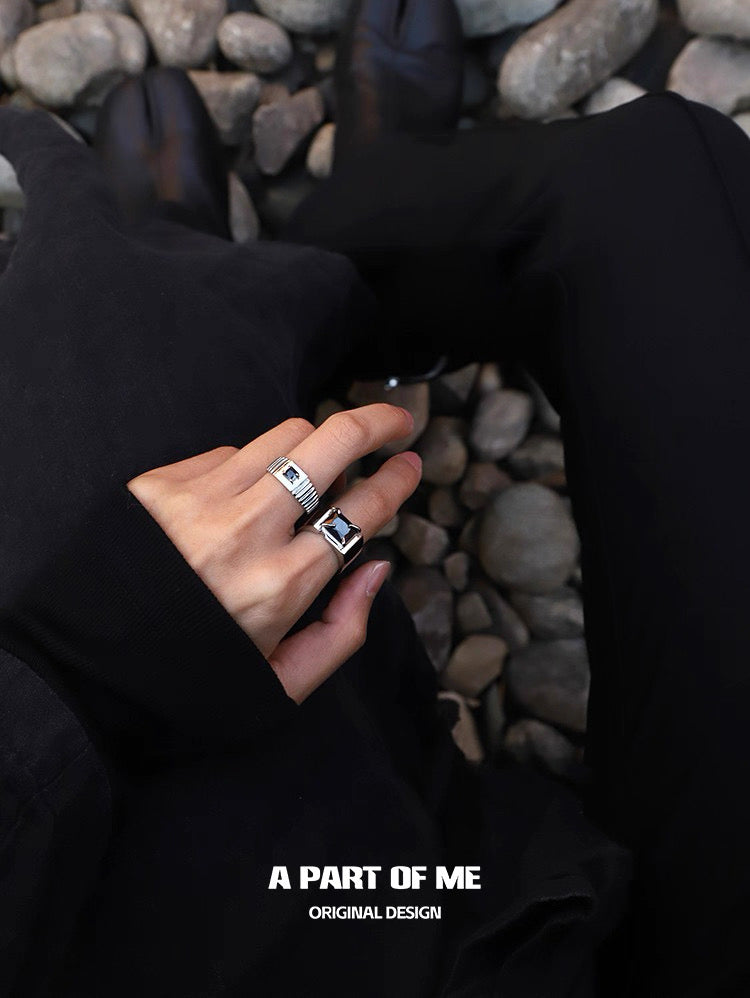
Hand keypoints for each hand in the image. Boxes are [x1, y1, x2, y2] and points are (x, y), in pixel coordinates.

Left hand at [127, 404, 420, 703]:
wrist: (84, 670)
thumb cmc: (187, 682)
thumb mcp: (280, 685)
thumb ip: (343, 631)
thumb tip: (379, 567)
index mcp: (282, 585)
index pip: (362, 508)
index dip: (398, 479)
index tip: (410, 463)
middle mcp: (245, 531)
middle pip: (330, 442)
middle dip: (375, 422)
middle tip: (396, 421)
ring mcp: (198, 499)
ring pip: (283, 435)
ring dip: (314, 443)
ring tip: (319, 465)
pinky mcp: (158, 484)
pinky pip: (227, 453)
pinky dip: (251, 468)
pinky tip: (243, 500)